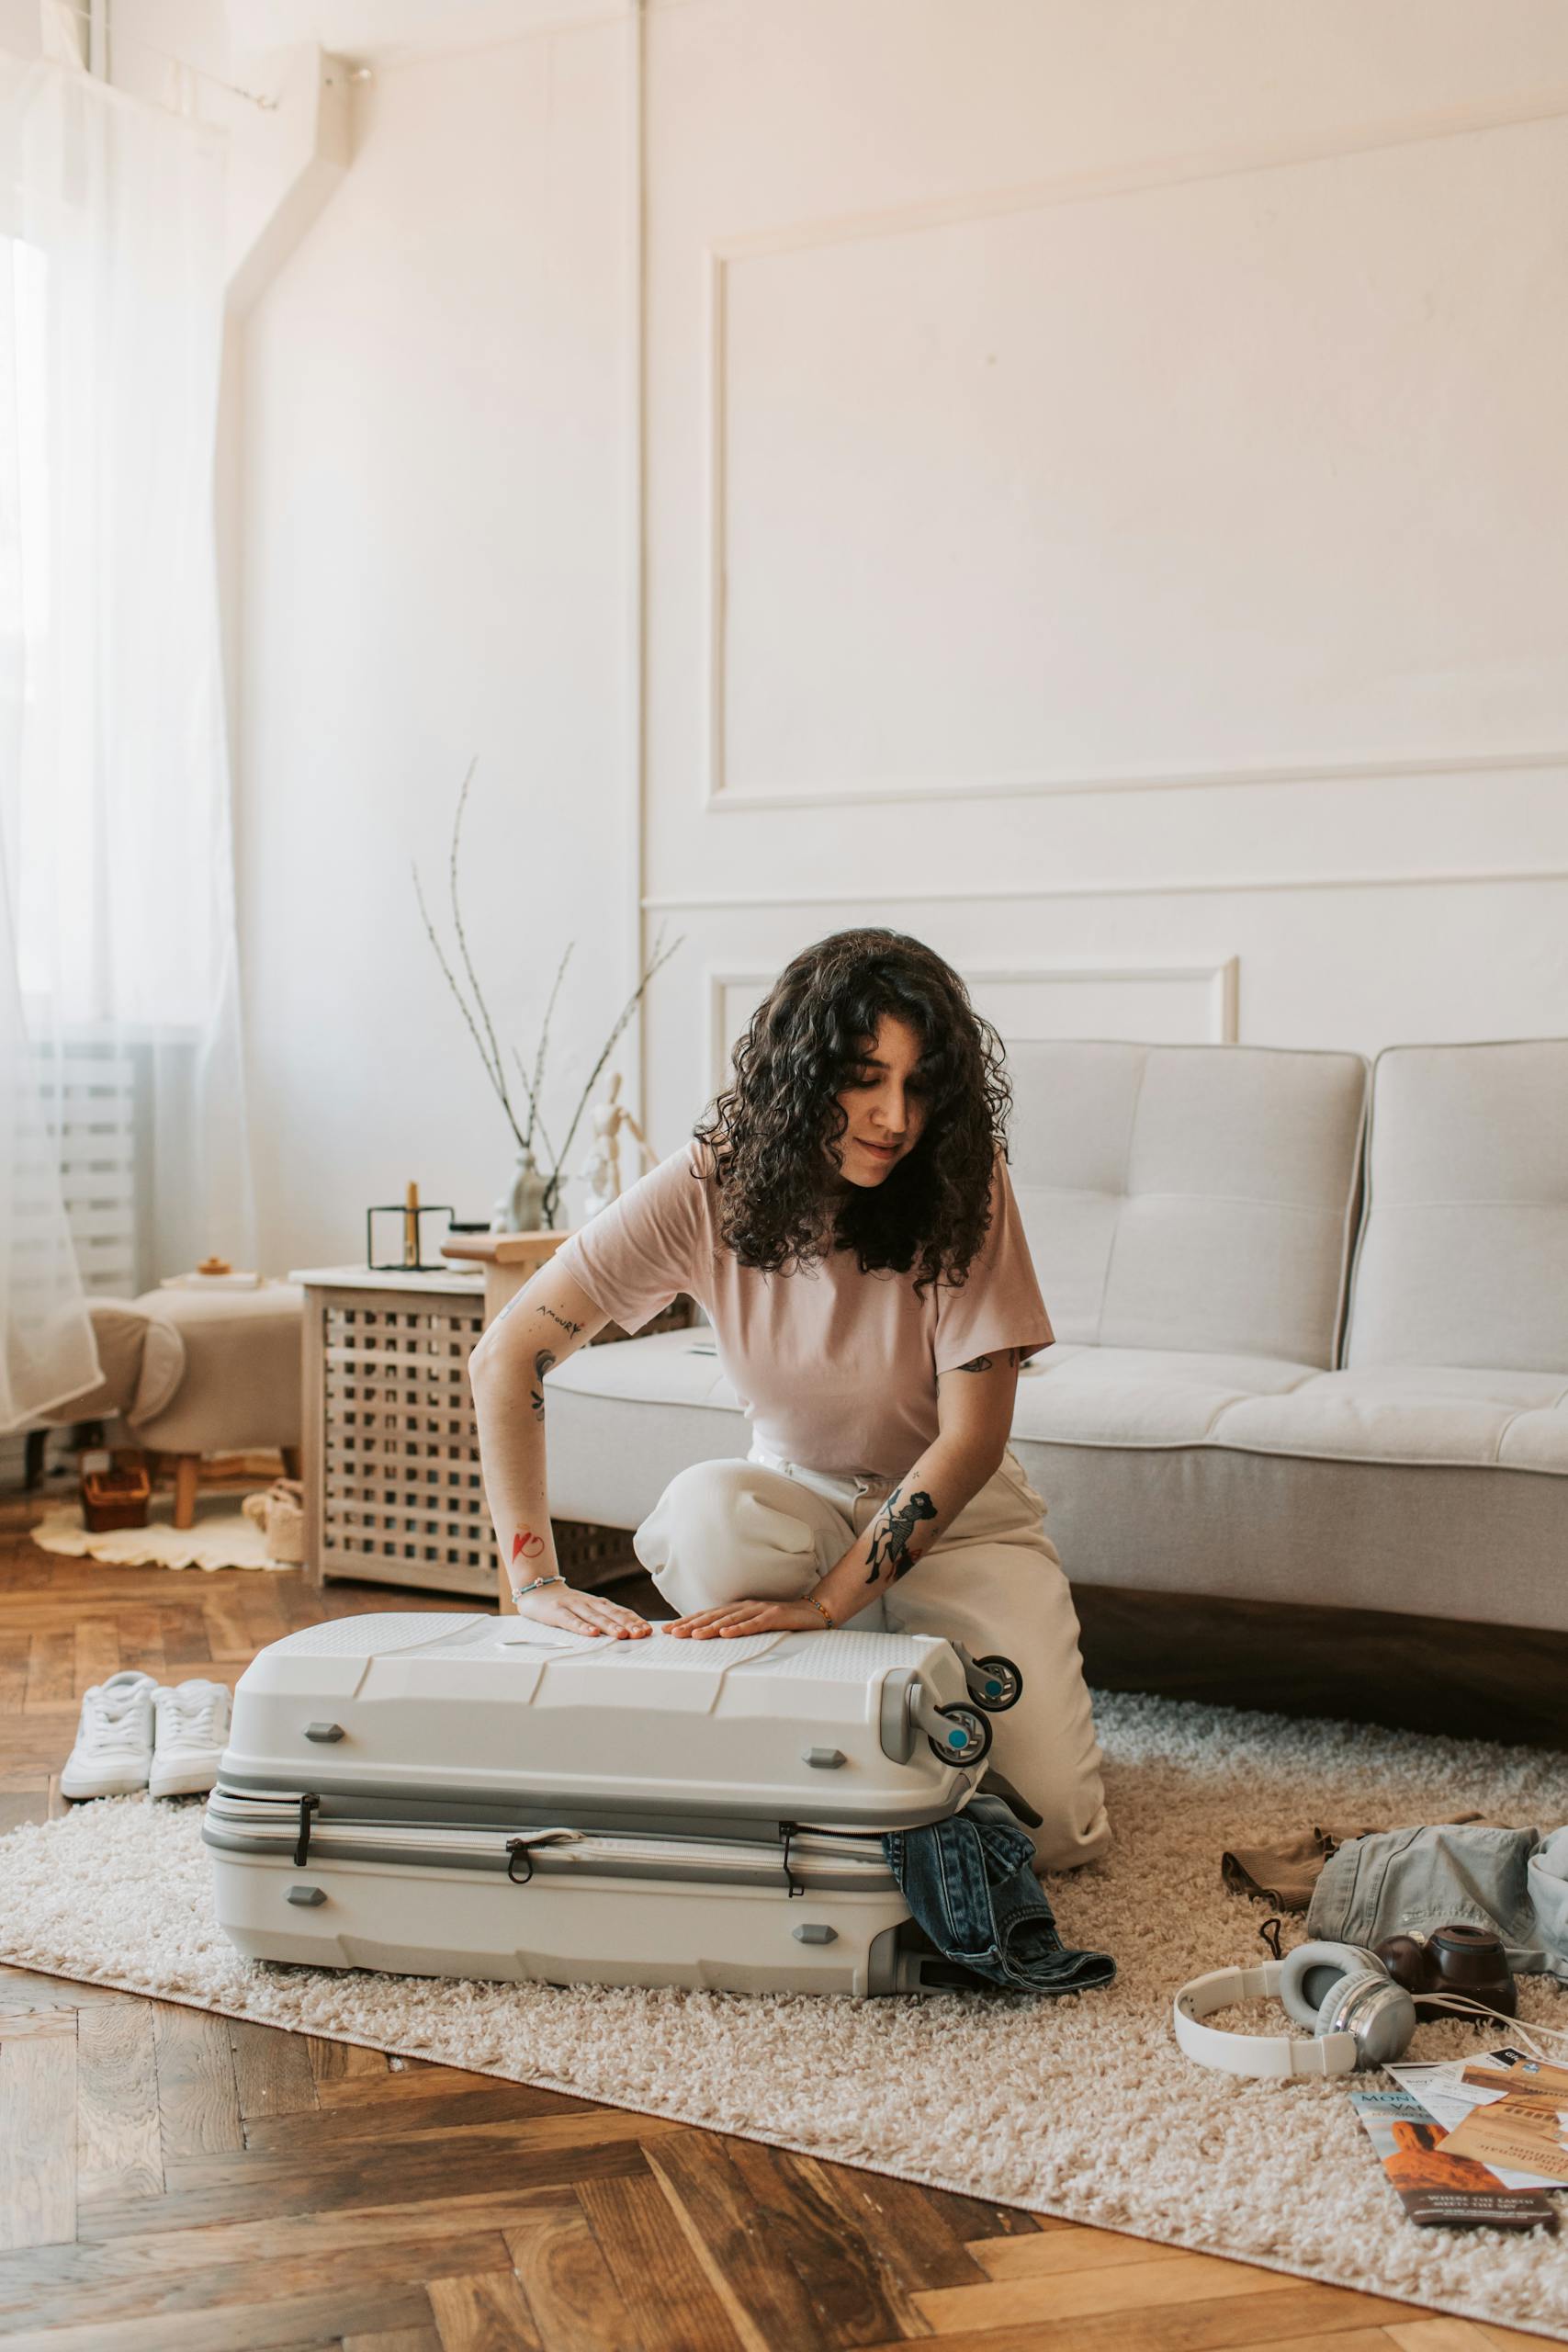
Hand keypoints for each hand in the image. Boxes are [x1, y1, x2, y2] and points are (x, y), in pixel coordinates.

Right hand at [514, 1582, 649, 1638]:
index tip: (647, 1630)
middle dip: (628, 1624)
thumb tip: (629, 1632)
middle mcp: (588, 1602)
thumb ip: (604, 1618)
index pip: (620, 1611)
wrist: (537, 1590)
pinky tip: (592, 1633)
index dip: (634, 1620)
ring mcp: (572, 1605)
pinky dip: (582, 1627)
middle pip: (611, 1613)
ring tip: (622, 1635)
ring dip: (609, 1626)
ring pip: (594, 1616)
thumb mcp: (587, 1609)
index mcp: (597, 1603)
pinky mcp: (556, 1612)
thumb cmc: (566, 1605)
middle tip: (641, 1634)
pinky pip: (570, 1620)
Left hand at [667, 1598, 828, 1638]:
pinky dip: (739, 1629)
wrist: (813, 1612)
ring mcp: (760, 1610)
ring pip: (730, 1619)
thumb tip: (712, 1638)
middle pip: (714, 1616)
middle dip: (691, 1624)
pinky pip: (754, 1624)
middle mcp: (745, 1607)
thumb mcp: (754, 1625)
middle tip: (672, 1633)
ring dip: (710, 1627)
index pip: (708, 1615)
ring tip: (693, 1635)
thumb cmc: (782, 1621)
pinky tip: (726, 1634)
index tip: (669, 1629)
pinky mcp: (775, 1616)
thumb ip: (736, 1628)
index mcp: (738, 1609)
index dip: (688, 1621)